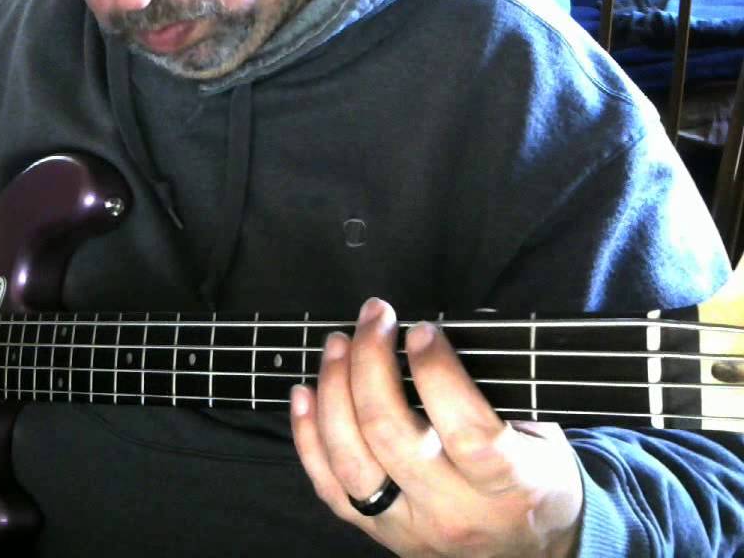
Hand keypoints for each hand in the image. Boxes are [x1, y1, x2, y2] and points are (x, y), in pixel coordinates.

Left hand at [290, 299, 582, 557]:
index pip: (469, 432)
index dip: (438, 374)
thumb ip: (498, 393)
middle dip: (371, 361)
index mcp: (511, 486)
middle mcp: (454, 511)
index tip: (422, 331)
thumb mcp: (546, 436)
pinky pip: (328, 485)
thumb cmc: (538, 480)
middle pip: (390, 433)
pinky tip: (304, 392)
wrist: (530, 555)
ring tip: (338, 343)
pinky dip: (308, 435)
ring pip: (350, 458)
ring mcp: (409, 526)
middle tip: (374, 316)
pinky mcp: (377, 531)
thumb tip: (435, 333)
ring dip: (334, 390)